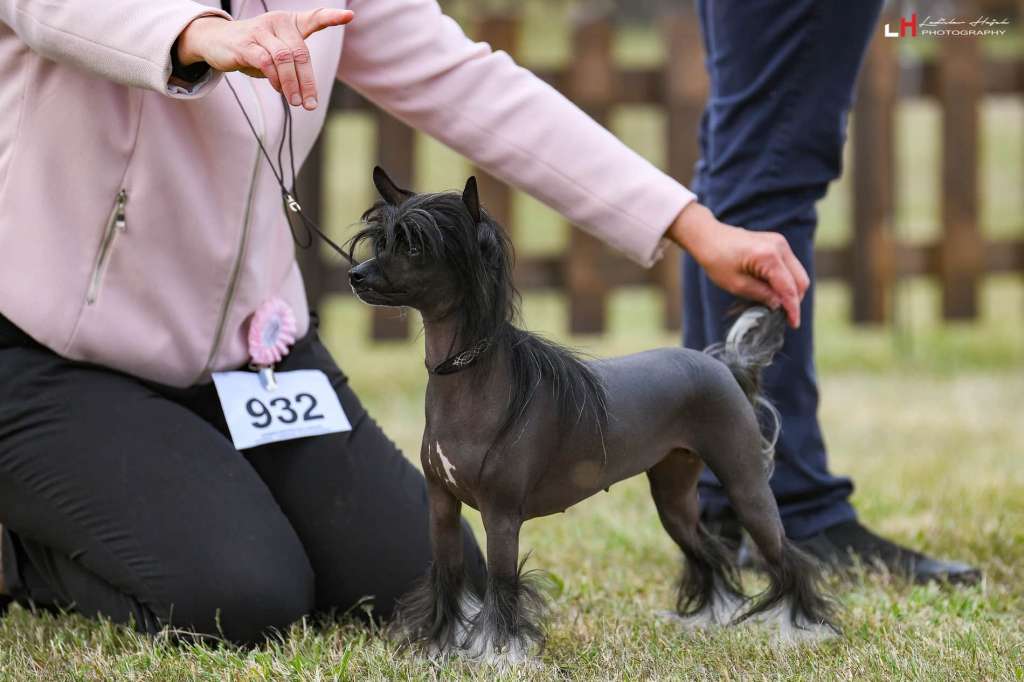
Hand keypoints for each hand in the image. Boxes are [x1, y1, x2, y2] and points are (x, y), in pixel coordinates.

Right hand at [176, 9, 353, 109]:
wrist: (217, 41)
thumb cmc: (255, 48)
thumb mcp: (278, 52)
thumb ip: (295, 66)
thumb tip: (308, 95)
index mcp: (290, 22)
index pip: (314, 17)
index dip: (331, 17)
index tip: (349, 16)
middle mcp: (277, 22)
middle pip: (300, 53)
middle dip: (308, 82)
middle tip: (311, 104)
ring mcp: (260, 31)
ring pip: (285, 59)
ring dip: (293, 85)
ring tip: (296, 102)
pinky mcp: (245, 44)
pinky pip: (266, 62)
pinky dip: (276, 79)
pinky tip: (279, 89)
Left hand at [667, 202, 809, 327]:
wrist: (708, 236)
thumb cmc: (716, 259)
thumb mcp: (737, 285)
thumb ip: (762, 295)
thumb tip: (780, 306)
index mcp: (769, 257)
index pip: (789, 288)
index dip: (793, 309)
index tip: (794, 324)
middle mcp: (779, 246)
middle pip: (800, 280)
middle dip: (794, 300)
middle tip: (784, 316)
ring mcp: (780, 242)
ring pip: (797, 273)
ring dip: (791, 290)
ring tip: (777, 304)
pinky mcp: (777, 242)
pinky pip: (790, 265)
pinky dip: (786, 279)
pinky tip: (773, 290)